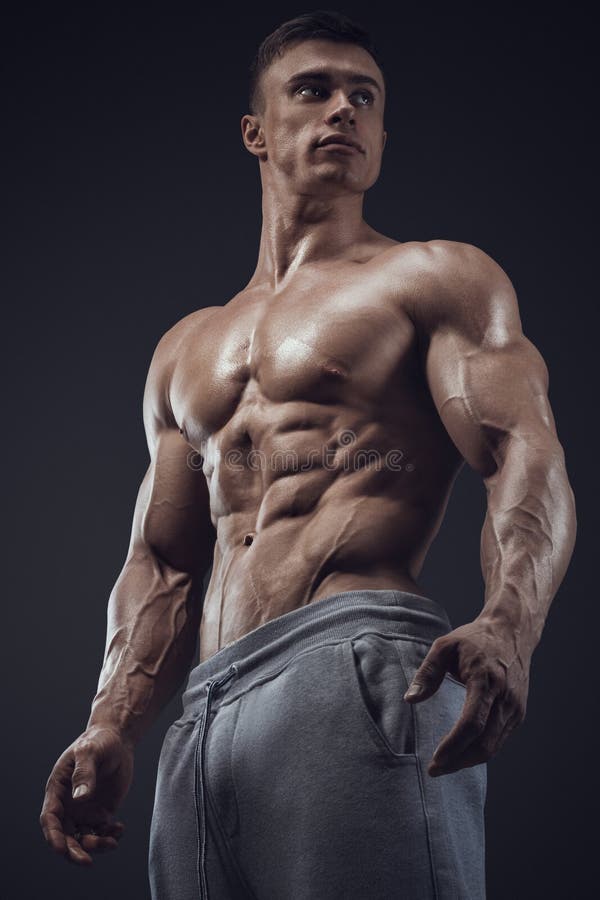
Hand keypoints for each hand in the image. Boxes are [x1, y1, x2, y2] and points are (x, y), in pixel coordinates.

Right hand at [40, 724, 134, 864]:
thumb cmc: (98, 741)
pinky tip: (119, 829)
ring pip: (84, 838)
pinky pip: (102, 831)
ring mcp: (85, 810)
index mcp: (58, 790)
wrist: (117, 739)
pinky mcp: (101, 812)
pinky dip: (109, 836)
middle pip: (66, 836)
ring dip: (95, 845)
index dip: (54, 837)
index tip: (62, 850)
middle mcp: (69, 805)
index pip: (51, 819)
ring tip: (111, 841)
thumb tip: (80, 798)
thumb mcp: (89, 751)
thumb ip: (84, 773)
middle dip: (74, 851)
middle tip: (87, 861)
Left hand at [403, 616, 529, 776]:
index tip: (435, 760)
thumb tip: (410, 700)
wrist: (512, 631)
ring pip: (494, 746)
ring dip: (469, 760)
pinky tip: (463, 752)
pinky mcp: (519, 712)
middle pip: (484, 743)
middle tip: (435, 769)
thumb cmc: (474, 638)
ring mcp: (515, 707)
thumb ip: (427, 673)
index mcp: (486, 680)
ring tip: (445, 764)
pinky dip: (481, 751)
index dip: (453, 746)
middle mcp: (505, 697)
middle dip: (458, 761)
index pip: (471, 724)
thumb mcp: (445, 646)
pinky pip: (500, 739)